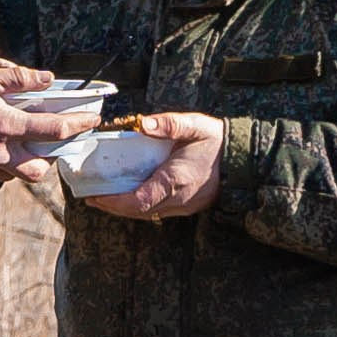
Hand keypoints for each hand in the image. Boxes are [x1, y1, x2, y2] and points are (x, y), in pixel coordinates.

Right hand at [0, 58, 93, 181]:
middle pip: (38, 168)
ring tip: (25, 145)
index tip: (91, 120)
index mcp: (7, 125)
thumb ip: (18, 78)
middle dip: (51, 160)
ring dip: (26, 162)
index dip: (78, 125)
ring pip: (16, 174)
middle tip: (54, 144)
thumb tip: (45, 78)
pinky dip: (1, 162)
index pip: (55, 130)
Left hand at [78, 112, 226, 219]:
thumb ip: (170, 124)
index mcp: (176, 181)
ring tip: (104, 196)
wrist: (244, 160)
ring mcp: (183, 206)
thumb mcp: (196, 126)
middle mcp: (178, 199)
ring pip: (147, 213)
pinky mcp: (186, 207)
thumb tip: (144, 123)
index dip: (114, 202)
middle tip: (91, 196)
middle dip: (113, 206)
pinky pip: (157, 210)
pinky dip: (139, 206)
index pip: (138, 201)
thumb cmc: (219, 142)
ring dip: (124, 207)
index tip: (94, 197)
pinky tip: (128, 195)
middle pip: (137, 211)